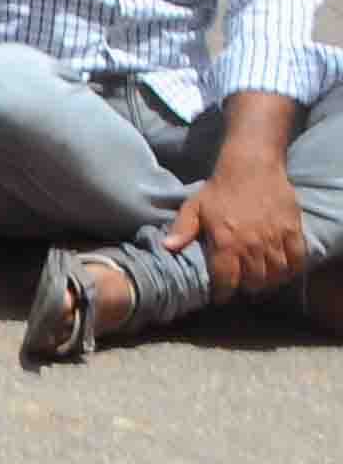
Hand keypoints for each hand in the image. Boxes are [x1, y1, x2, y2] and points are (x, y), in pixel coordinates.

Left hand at [166, 154, 307, 300]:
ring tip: (261, 283)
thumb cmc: (219, 188)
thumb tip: (166, 248)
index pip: (226, 279)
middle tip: (243, 289)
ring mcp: (274, 238)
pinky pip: (296, 259)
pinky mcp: (292, 231)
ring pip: (275, 274)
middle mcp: (251, 244)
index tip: (222, 297)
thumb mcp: (194, 206)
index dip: (224, 292)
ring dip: (268, 283)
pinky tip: (283, 272)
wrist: (251, 166)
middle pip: (253, 281)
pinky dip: (291, 270)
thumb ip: (182, 229)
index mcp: (226, 241)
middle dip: (247, 289)